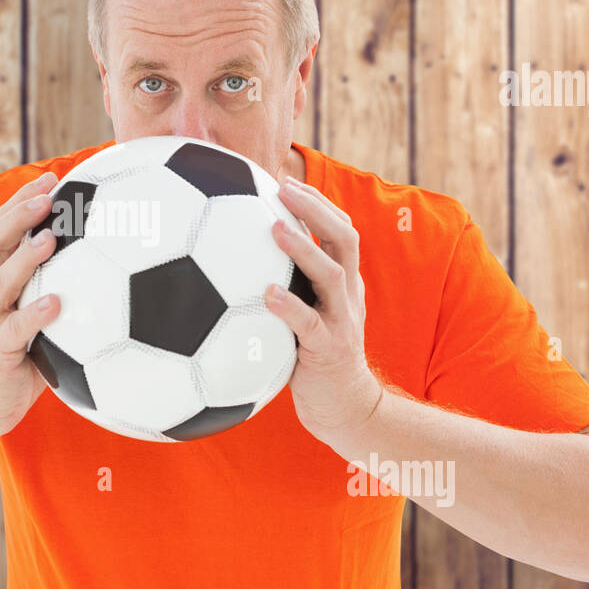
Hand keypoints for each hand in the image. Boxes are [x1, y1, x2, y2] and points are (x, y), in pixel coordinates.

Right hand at [0, 170, 61, 440]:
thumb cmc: (23, 356)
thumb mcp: (40, 317)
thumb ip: (64, 290)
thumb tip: (116, 268)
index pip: (1, 229)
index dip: (20, 201)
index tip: (51, 178)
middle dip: (18, 214)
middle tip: (48, 194)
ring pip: (0, 280)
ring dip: (24, 256)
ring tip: (49, 238)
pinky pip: (16, 330)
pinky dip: (34, 314)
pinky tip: (57, 303)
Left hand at [265, 174, 383, 442]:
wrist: (344, 408)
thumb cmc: (313, 357)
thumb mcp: (306, 314)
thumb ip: (288, 286)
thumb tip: (241, 260)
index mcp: (343, 282)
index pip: (340, 229)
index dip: (317, 201)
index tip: (285, 179)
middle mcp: (347, 294)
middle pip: (345, 238)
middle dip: (317, 208)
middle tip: (283, 187)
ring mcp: (342, 320)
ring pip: (333, 274)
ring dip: (304, 248)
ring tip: (275, 228)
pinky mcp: (329, 349)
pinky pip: (310, 324)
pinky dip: (289, 306)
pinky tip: (266, 294)